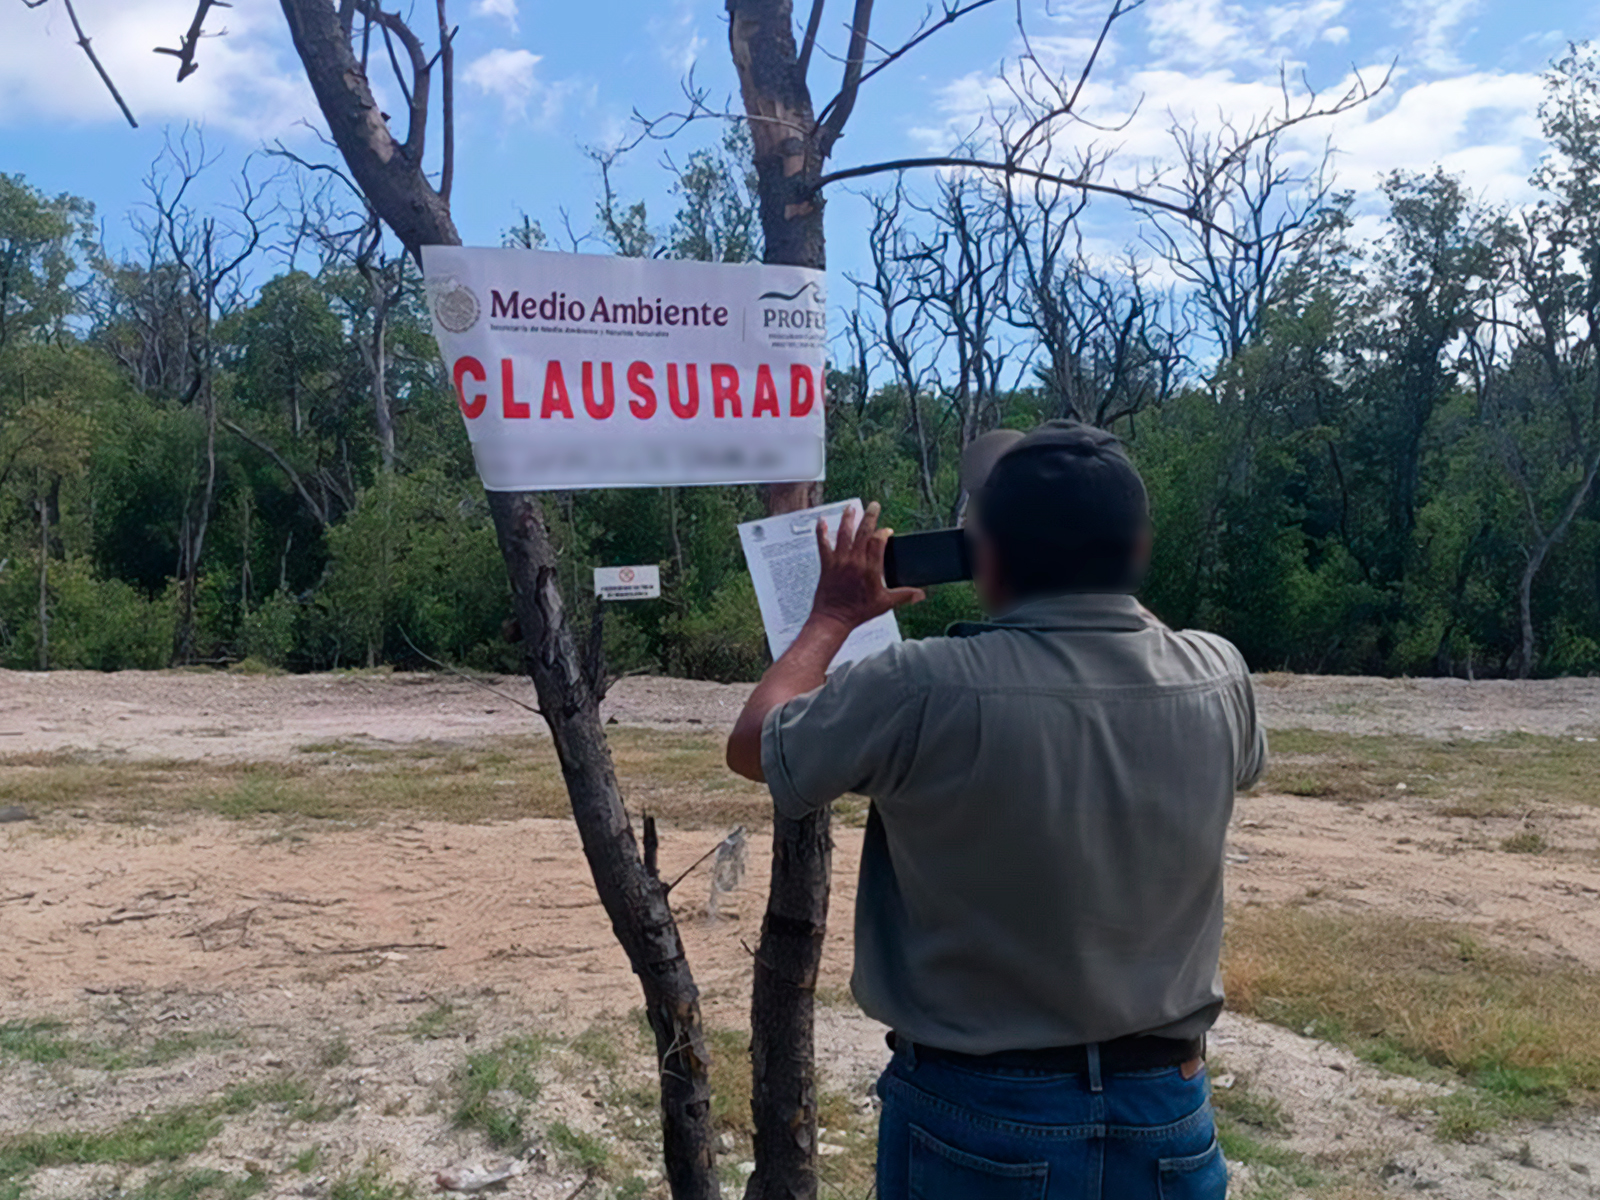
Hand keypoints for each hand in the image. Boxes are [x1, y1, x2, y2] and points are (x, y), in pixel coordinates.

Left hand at [809, 502, 925, 632]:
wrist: (833, 618)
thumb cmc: (859, 611)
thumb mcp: (885, 604)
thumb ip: (904, 596)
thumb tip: (921, 594)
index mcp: (870, 569)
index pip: (878, 542)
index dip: (883, 533)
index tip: (887, 531)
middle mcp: (854, 561)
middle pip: (863, 533)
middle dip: (869, 517)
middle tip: (874, 504)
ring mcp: (839, 561)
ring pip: (844, 534)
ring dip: (848, 519)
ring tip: (851, 507)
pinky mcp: (827, 564)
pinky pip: (823, 544)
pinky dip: (821, 532)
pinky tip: (821, 520)